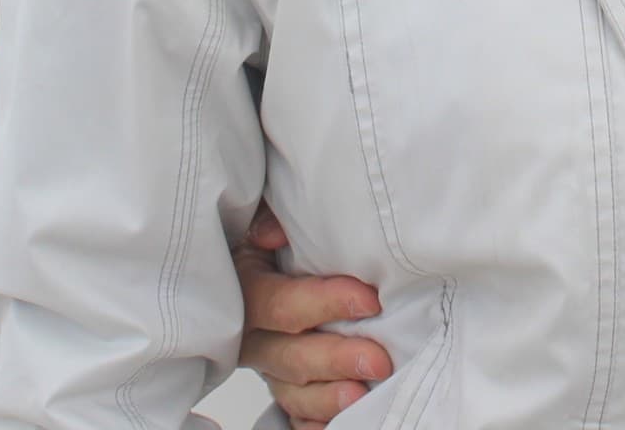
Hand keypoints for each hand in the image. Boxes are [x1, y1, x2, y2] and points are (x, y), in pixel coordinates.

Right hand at [234, 204, 391, 428]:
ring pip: (292, 391)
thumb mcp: (265, 215)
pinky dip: (317, 424)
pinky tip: (344, 424)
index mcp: (245, 290)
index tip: (371, 300)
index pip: (279, 304)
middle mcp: (250, 336)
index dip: (324, 302)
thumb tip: (272, 234)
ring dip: (327, 399)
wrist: (266, 260)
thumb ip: (270, 217)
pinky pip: (295, 416)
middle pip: (289, 356)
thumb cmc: (278, 235)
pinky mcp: (282, 386)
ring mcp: (266, 366)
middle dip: (336, 359)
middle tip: (380, 361)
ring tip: (360, 398)